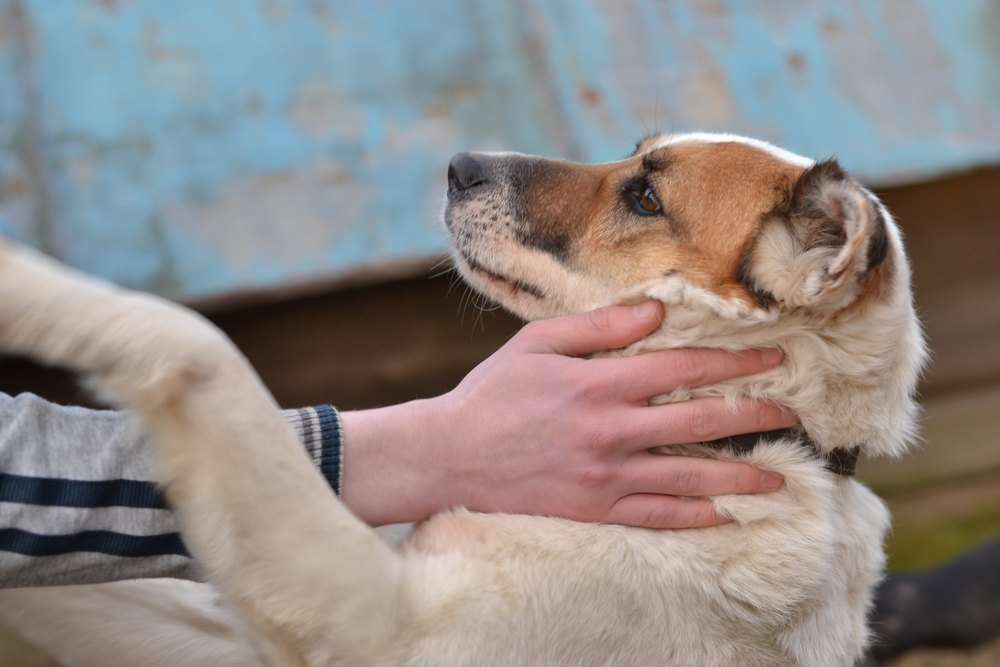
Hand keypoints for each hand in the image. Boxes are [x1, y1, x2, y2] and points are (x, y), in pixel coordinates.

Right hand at [340, 301, 794, 527]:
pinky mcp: (595, 510)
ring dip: (740, 476)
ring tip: (779, 478)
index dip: (735, 363)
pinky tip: (725, 516)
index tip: (774, 359)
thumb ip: (597, 328)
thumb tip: (655, 311)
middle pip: (701, 422)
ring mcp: (606, 476)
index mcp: (598, 384)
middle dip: (754, 414)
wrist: (448, 458)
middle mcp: (611, 431)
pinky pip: (656, 516)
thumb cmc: (491, 394)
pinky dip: (695, 518)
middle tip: (793, 412)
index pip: (684, 369)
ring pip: (689, 477)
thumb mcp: (535, 344)